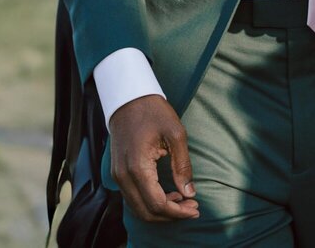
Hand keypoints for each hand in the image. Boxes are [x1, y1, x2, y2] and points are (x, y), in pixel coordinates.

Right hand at [108, 95, 198, 222]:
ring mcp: (118, 176)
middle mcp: (123, 176)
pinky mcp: (118, 173)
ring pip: (138, 208)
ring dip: (160, 211)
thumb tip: (189, 192)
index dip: (177, 212)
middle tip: (192, 207)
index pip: (157, 204)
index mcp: (137, 167)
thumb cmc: (153, 112)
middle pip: (145, 212)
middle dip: (170, 215)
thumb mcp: (176, 133)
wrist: (128, 98)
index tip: (195, 208)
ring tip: (184, 201)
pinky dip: (150, 202)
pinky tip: (169, 194)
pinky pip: (133, 197)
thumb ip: (182, 165)